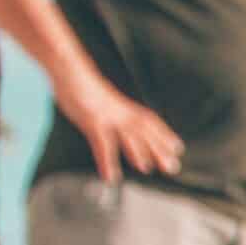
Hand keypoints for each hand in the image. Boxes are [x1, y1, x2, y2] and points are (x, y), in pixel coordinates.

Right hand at [60, 71, 183, 182]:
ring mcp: (107, 115)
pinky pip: (103, 144)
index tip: (178, 148)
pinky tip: (110, 176)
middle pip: (145, 131)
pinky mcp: (93, 120)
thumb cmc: (80, 85)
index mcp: (122, 107)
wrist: (67, 68)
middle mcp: (119, 111)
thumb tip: (115, 124)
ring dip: (139, 152)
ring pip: (129, 135)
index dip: (164, 134)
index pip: (149, 121)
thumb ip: (111, 112)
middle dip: (160, 149)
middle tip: (173, 166)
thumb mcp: (100, 100)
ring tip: (146, 169)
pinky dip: (108, 162)